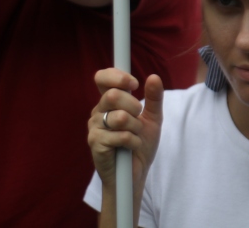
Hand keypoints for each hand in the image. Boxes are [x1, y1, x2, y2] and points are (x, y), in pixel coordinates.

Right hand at [87, 68, 163, 188]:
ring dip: (135, 127)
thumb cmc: (141, 144)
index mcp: (110, 102)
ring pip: (119, 117)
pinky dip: (133, 141)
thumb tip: (154, 77)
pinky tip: (131, 147)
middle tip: (139, 118)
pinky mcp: (95, 143)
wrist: (136, 172)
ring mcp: (94, 127)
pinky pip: (120, 136)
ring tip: (135, 135)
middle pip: (113, 95)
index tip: (134, 84)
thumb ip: (154, 98)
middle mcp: (98, 111)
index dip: (117, 77)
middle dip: (134, 106)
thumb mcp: (153, 118)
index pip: (102, 78)